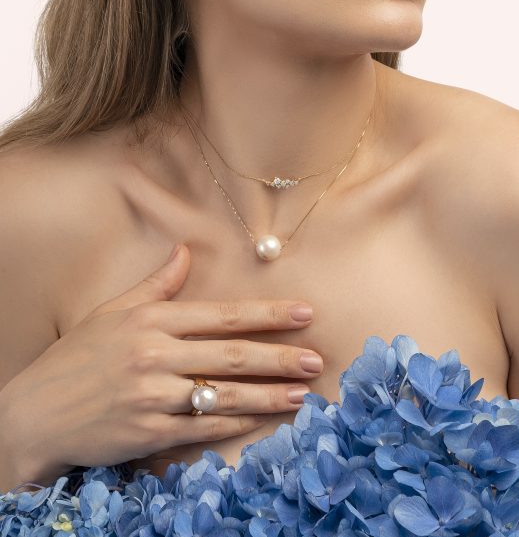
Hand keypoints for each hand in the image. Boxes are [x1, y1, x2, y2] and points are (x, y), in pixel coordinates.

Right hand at [2, 243, 321, 486]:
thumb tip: (184, 251)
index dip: (267, 314)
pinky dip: (237, 425)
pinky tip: (264, 420)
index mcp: (152, 321)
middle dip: (280, 356)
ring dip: (269, 394)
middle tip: (316, 358)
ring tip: (303, 393)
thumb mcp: (113, 312)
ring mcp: (154, 398)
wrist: (35, 413)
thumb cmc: (77, 358)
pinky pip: (204, 429)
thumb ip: (155, 284)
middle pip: (232, 355)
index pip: (222, 315)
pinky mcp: (150, 434)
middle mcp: (156, 356)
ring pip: (225, 395)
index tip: (303, 312)